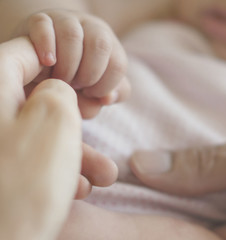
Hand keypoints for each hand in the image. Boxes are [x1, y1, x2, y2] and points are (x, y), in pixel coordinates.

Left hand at [0, 37, 116, 238]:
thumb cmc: (22, 185)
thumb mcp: (56, 123)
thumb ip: (61, 91)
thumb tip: (57, 90)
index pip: (27, 52)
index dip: (62, 62)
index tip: (85, 80)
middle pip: (35, 99)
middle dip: (75, 120)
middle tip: (99, 124)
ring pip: (36, 134)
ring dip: (74, 154)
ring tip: (104, 177)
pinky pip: (27, 158)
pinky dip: (55, 170)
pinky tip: (79, 190)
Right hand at [15, 9, 130, 117]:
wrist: (38, 59)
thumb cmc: (71, 81)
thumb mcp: (92, 91)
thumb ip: (105, 96)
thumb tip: (108, 98)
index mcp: (110, 45)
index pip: (119, 64)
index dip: (105, 86)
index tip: (90, 94)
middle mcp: (92, 28)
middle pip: (100, 45)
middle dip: (89, 74)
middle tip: (75, 87)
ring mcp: (66, 20)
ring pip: (72, 35)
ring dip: (67, 65)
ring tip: (59, 79)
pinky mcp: (39, 20)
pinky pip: (44, 26)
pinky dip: (46, 46)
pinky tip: (47, 63)